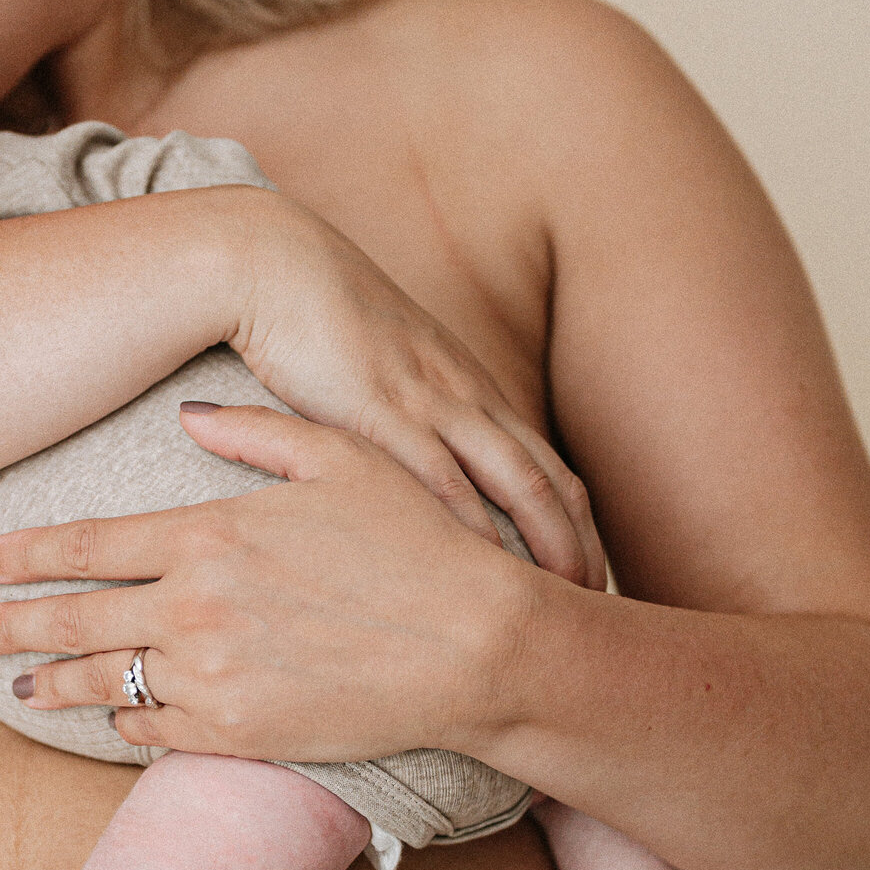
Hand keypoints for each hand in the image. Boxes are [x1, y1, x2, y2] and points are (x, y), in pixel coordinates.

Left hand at [0, 405, 546, 760]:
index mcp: (209, 534)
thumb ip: (257, 432)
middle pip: (72, 620)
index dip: (24, 556)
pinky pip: (158, 733)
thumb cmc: (418, 542)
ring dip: (53, 686)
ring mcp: (213, 678)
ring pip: (106, 684)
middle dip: (9, 627)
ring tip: (19, 688)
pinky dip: (128, 725)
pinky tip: (111, 719)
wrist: (477, 646)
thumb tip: (192, 412)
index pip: (86, 546)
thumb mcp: (341, 459)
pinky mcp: (241, 734)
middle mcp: (195, 608)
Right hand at [225, 195, 603, 587]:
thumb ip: (406, 412)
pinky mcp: (384, 412)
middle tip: (596, 606)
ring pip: (517, 483)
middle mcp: (467, 395)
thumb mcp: (380, 369)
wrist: (273, 264)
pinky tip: (484, 573)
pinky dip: (474, 532)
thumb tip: (409, 465)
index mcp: (470, 387)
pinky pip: (444, 481)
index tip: (587, 577)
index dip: (576, 526)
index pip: (548, 466)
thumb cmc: (314, 317)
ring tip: (562, 601)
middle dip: (579, 547)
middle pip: (549, 482)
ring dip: (547, 546)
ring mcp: (432, 402)